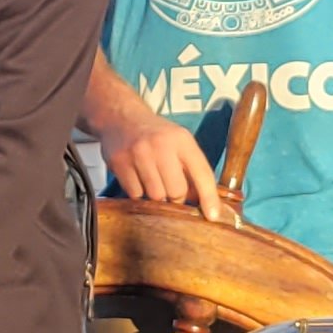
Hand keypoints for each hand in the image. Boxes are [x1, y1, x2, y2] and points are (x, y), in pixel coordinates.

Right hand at [92, 97, 223, 211]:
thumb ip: (193, 170)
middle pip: (176, 191)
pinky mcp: (119, 163)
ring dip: (156, 196)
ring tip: (153, 181)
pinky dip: (138, 193)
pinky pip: (135, 194)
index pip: (202, 173)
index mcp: (182, 139)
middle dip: (176, 197)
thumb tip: (203, 203)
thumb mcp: (180, 143)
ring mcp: (138, 153)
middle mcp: (161, 145)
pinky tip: (138, 178)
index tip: (212, 216)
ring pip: (155, 195)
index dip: (209, 197)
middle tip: (170, 189)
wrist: (121, 117)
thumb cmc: (156, 135)